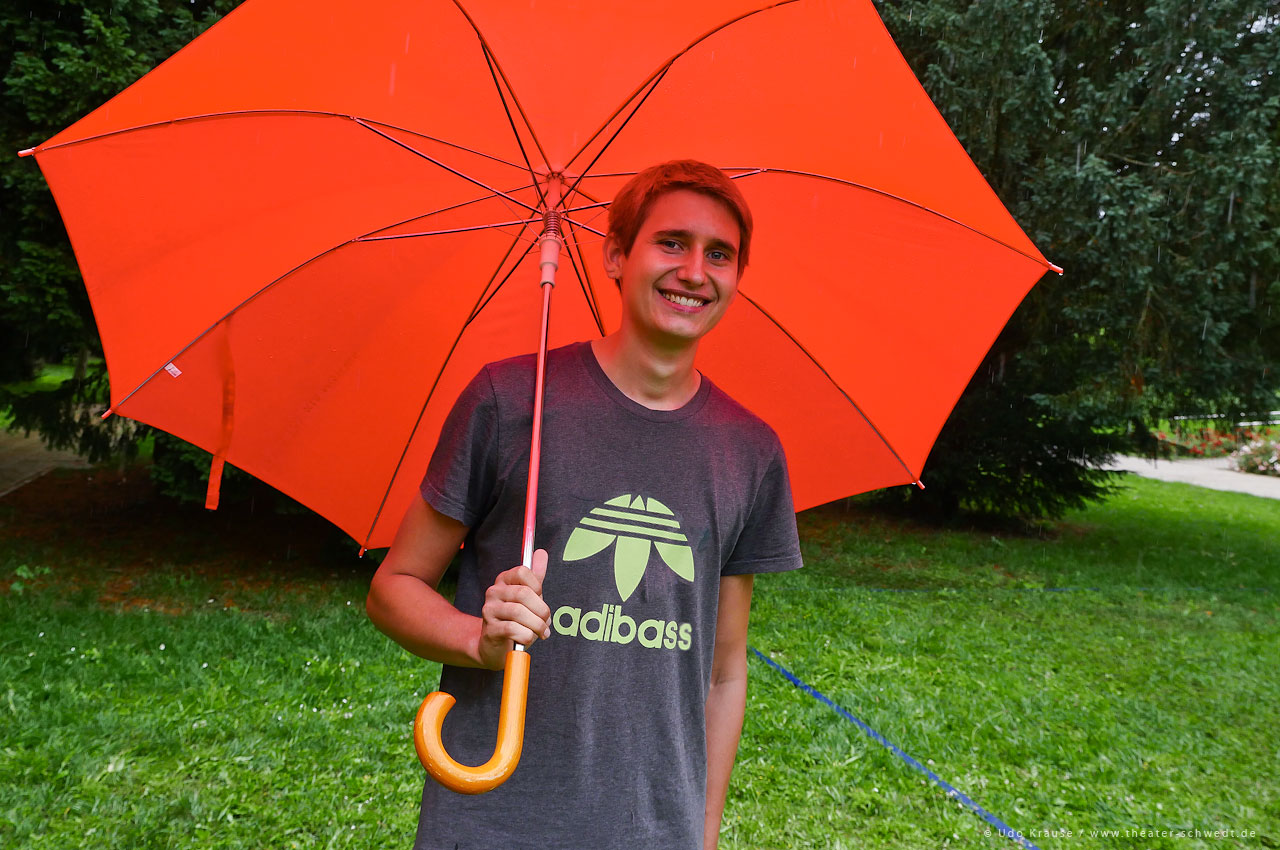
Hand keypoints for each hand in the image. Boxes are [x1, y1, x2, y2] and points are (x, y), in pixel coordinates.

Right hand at [476, 548, 550, 668]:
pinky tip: (528, 639)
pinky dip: (526, 635)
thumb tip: (541, 552)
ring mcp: (489, 610)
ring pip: (518, 612)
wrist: (496, 646)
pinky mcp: (489, 629)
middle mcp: (494, 592)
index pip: (523, 572)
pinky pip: (512, 629)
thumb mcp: (529, 597)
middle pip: (523, 593)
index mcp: (504, 580)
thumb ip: (536, 577)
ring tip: (541, 633)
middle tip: (546, 622)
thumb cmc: (517, 620)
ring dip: (536, 625)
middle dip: (541, 610)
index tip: (541, 599)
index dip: (537, 586)